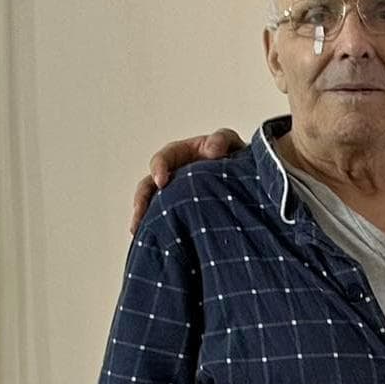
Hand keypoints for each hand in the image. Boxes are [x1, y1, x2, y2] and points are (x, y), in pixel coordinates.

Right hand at [129, 127, 245, 233]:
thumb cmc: (234, 157)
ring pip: (152, 206)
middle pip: (148, 186)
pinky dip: (160, 230)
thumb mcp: (230, 142)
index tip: (161, 182)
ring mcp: (175, 196)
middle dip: (142, 200)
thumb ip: (222, 140)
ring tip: (137, 232)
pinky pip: (167, 220)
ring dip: (143, 219)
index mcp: (180, 155)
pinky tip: (158, 243)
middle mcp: (172, 176)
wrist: (247, 179)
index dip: (158, 168)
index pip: (163, 159)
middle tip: (139, 215)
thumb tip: (212, 150)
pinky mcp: (182, 212)